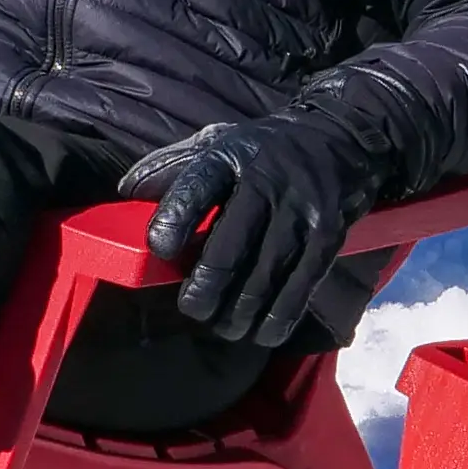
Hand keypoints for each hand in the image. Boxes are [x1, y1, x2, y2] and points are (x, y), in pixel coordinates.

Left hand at [124, 107, 365, 354]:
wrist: (341, 136)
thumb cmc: (263, 149)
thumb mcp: (217, 141)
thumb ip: (170, 166)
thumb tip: (126, 193)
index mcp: (229, 154)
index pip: (194, 188)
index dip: (173, 221)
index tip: (160, 250)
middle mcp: (266, 181)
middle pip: (227, 250)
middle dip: (205, 291)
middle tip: (193, 309)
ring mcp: (301, 210)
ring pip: (262, 278)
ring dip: (238, 313)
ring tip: (224, 326)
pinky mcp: (328, 235)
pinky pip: (299, 287)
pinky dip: (278, 318)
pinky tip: (261, 332)